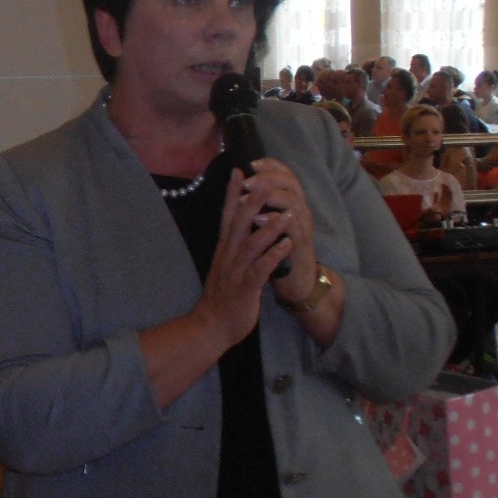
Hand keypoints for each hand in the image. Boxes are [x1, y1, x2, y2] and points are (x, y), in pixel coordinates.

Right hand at [189, 168, 295, 349]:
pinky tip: (287, 245)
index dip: (232, 193)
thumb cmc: (222, 295)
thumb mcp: (226, 265)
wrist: (211, 327)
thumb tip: (242, 224)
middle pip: (238, 223)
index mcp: (224, 249)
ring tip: (287, 213)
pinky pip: (260, 270)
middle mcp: (227, 256)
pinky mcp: (245, 289)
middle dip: (252, 202)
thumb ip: (234, 245)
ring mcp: (235, 272)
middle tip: (264, 182)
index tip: (238, 170)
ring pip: (251, 244)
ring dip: (269, 228)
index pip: (227, 216)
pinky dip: (273, 256)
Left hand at [245, 158, 320, 305]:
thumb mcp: (265, 227)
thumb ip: (258, 206)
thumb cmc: (278, 254)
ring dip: (270, 196)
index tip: (251, 162)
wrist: (296, 284)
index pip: (286, 175)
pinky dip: (275, 222)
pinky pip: (292, 229)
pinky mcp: (301, 247)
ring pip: (293, 202)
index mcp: (290, 205)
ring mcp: (302, 228)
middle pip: (291, 183)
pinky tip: (259, 219)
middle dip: (268, 177)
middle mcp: (299, 212)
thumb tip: (241, 183)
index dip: (271, 166)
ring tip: (248, 194)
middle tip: (247, 180)